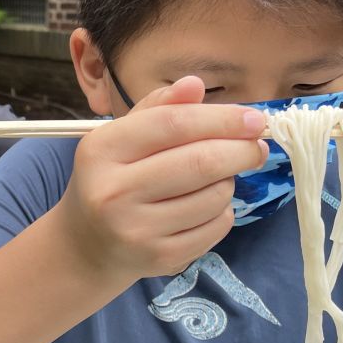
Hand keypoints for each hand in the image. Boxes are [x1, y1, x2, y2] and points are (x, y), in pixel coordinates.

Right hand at [58, 76, 266, 280]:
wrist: (86, 244)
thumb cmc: (111, 180)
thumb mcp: (121, 139)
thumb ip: (157, 109)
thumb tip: (194, 85)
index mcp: (101, 150)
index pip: (173, 124)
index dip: (221, 118)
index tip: (254, 119)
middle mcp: (113, 191)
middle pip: (200, 162)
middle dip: (241, 150)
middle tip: (256, 147)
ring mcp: (135, 228)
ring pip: (214, 196)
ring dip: (228, 183)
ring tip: (215, 180)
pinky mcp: (157, 257)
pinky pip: (215, 227)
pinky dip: (222, 212)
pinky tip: (205, 208)